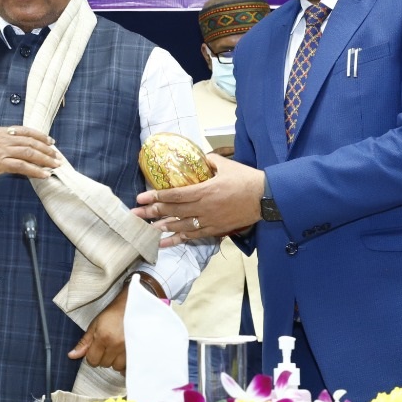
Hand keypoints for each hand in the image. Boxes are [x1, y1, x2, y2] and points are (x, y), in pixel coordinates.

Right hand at [0, 126, 59, 179]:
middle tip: (57, 156)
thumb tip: (3, 151)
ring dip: (45, 160)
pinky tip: (44, 174)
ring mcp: (2, 150)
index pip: (25, 131)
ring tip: (55, 165)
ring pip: (30, 153)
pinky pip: (22, 166)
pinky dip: (35, 171)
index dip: (40, 136)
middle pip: (31, 142)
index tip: (50, 141)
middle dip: (47, 150)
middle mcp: (3, 138)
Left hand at [68, 281, 134, 371]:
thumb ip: (84, 342)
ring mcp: (128, 349)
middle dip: (103, 357)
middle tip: (107, 346)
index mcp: (103, 337)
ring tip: (116, 349)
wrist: (133, 305)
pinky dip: (125, 364)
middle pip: (104, 364)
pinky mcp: (138, 350)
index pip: (92, 360)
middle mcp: (116, 345)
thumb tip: (72, 355)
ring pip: (117, 367)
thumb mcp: (95, 324)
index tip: (95, 348)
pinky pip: (129, 367)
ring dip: (115, 361)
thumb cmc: (113, 312)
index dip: (92, 356)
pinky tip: (124, 355)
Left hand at [133, 154, 264, 241]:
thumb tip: (200, 158)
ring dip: (162, 228)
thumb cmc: (246, 179)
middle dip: (152, 213)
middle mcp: (203, 207)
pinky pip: (193, 236)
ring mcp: (209, 220)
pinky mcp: (215, 229)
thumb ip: (210, 161)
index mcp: (204, 190)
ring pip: (180, 226)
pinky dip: (178, 239)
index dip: (156, 196)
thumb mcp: (226, 165)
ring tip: (146, 230)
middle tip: (135, 216)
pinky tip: (165, 242)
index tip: (141, 198)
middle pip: (173, 211)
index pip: (174, 194)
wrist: (266, 198)